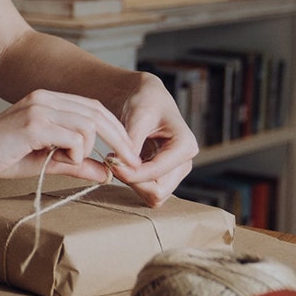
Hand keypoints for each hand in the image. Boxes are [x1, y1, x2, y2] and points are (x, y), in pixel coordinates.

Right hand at [0, 89, 143, 183]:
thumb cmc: (0, 157)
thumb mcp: (45, 161)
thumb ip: (76, 163)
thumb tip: (107, 172)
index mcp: (48, 100)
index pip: (94, 107)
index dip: (116, 129)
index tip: (128, 154)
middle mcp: (45, 98)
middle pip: (98, 112)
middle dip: (119, 139)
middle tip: (130, 163)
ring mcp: (39, 109)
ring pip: (88, 125)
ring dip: (87, 150)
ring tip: (70, 163)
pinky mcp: (33, 124)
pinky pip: (73, 137)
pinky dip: (76, 154)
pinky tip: (63, 162)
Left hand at [107, 72, 198, 205]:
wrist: (147, 99)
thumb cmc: (145, 101)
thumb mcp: (138, 116)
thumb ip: (132, 142)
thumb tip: (123, 165)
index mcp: (185, 146)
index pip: (157, 173)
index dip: (131, 173)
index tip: (110, 160)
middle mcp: (184, 163)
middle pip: (157, 192)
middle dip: (132, 181)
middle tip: (112, 162)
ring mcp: (175, 172)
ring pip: (153, 196)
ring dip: (131, 183)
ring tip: (117, 160)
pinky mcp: (164, 176)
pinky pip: (148, 192)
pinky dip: (132, 182)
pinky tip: (122, 164)